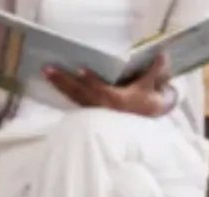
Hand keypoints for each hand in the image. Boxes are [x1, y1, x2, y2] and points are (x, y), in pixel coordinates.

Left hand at [45, 54, 171, 116]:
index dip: (91, 80)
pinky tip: (52, 82)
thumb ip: (154, 72)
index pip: (100, 90)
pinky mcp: (88, 111)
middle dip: (63, 81)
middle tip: (48, 69)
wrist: (140, 128)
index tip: (80, 70)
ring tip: (46, 72)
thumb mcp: (150, 88)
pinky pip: (72, 100)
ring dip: (58, 84)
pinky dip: (62, 91)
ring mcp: (93, 110)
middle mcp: (100, 107)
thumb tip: (162, 55)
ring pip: (72, 96)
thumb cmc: (143, 105)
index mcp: (115, 101)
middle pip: (79, 92)